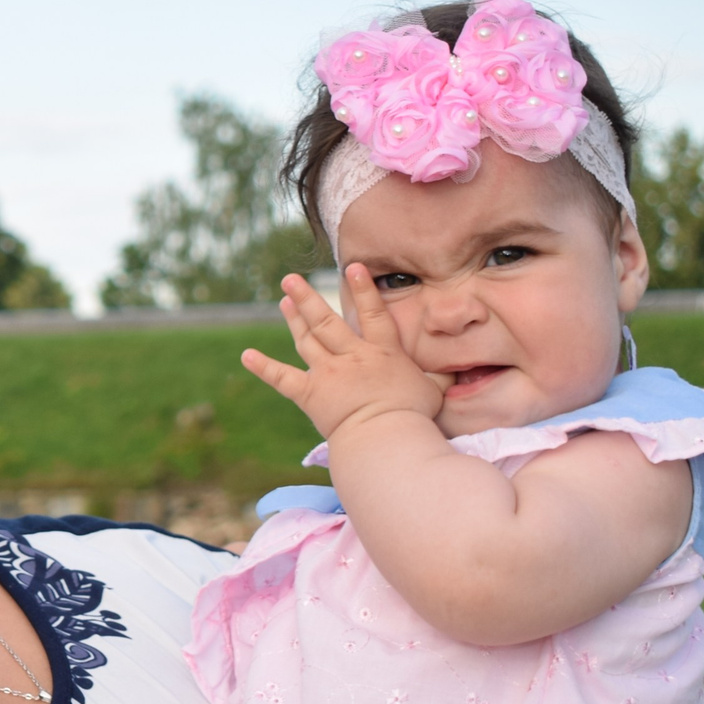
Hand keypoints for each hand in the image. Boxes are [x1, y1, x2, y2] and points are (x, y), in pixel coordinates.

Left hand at [241, 265, 443, 442]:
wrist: (385, 437)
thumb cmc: (412, 416)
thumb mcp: (434, 390)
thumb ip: (439, 374)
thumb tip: (456, 368)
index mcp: (382, 352)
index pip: (373, 313)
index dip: (362, 289)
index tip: (351, 267)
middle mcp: (351, 356)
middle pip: (326, 321)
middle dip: (307, 297)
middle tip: (290, 278)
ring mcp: (327, 373)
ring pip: (306, 340)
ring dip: (293, 318)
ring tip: (284, 300)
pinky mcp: (309, 394)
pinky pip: (281, 378)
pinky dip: (263, 367)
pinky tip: (246, 355)